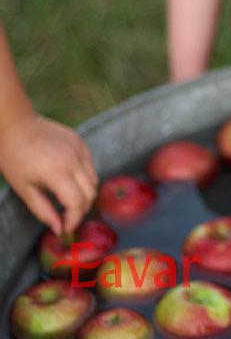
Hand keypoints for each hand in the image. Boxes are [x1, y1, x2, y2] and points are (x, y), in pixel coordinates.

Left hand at [0, 114, 96, 234]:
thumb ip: (43, 210)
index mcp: (57, 172)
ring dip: (85, 194)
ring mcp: (81, 149)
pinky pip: (90, 166)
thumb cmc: (13, 157)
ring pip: (94, 180)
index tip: (66, 229)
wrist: (16, 125)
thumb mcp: (23, 189)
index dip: (74, 219)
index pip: (77, 203)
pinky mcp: (82, 142)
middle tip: (67, 217)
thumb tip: (58, 228)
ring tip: (68, 199)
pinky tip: (69, 179)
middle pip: (91, 193)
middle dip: (81, 209)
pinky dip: (84, 178)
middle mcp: (75, 160)